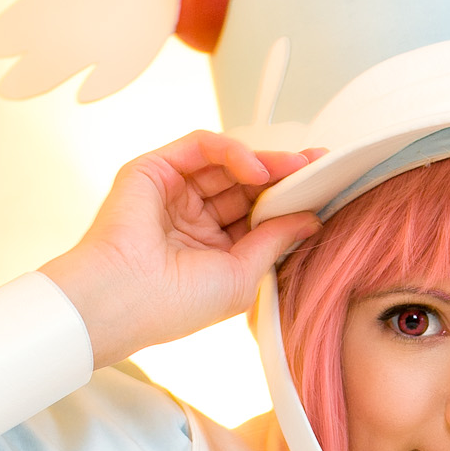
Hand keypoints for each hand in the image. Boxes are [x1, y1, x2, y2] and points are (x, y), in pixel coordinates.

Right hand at [40, 131, 322, 367]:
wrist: (122, 300)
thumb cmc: (174, 304)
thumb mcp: (242, 276)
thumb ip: (275, 241)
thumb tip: (311, 219)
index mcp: (214, 249)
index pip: (259, 214)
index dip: (291, 200)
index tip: (327, 189)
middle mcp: (195, 218)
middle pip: (248, 184)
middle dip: (285, 174)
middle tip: (320, 166)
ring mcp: (175, 191)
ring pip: (228, 163)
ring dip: (266, 162)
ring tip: (296, 167)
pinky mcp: (155, 169)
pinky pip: (202, 147)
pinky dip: (233, 152)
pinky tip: (258, 169)